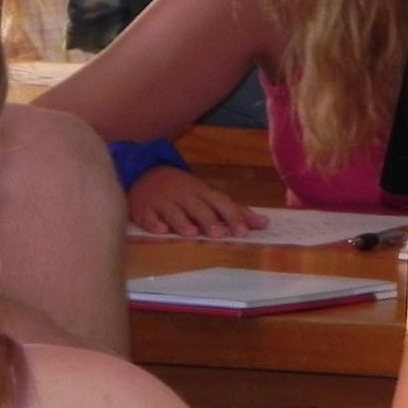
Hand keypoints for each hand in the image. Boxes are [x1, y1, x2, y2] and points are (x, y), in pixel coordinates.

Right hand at [128, 166, 267, 237]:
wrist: (144, 172)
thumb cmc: (184, 190)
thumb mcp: (208, 196)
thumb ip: (234, 211)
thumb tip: (264, 223)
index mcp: (202, 192)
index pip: (221, 203)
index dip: (233, 216)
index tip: (244, 232)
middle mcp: (184, 196)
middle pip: (198, 207)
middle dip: (208, 219)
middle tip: (218, 234)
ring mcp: (163, 201)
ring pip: (173, 211)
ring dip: (182, 222)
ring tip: (191, 233)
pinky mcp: (143, 208)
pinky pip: (148, 216)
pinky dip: (154, 222)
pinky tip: (160, 229)